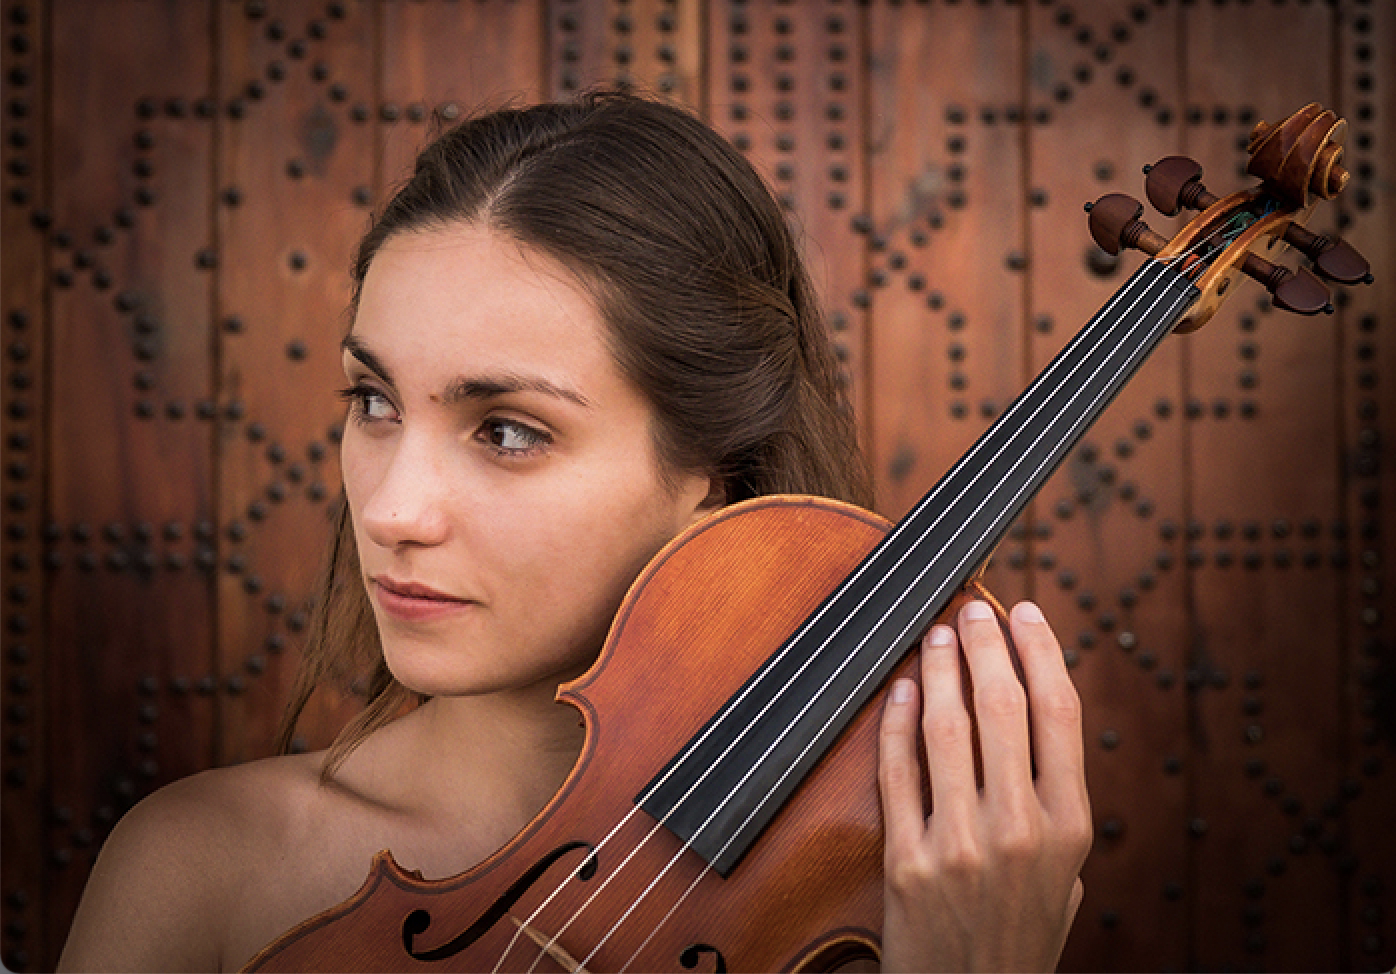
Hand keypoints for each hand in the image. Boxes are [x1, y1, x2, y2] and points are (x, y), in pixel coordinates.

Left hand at [877, 600, 1091, 972]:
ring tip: (934, 636)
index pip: (1060, 713)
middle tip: (972, 608)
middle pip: (1004, 706)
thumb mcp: (1065, 883)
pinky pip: (898, 773)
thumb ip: (1058, 813)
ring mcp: (962, 845)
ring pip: (949, 729)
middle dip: (985, 644)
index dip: (1041, 651)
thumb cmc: (1018, 940)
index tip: (1026, 613)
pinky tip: (899, 691)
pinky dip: (896, 723)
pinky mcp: (909, 863)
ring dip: (939, 671)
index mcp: (1070, 827)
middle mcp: (1022, 830)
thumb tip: (1039, 734)